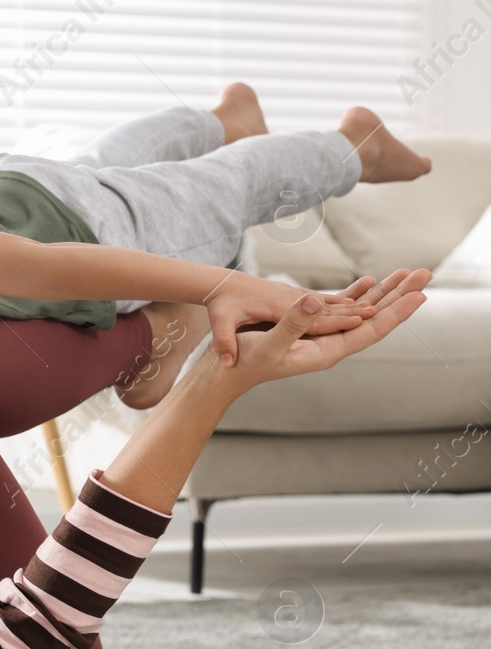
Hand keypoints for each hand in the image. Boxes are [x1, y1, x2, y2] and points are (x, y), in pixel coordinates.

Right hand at [197, 268, 430, 396]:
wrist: (222, 373)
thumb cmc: (242, 363)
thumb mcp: (267, 343)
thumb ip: (293, 324)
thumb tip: (316, 300)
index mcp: (326, 351)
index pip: (372, 331)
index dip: (397, 312)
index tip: (421, 294)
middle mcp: (329, 344)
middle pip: (374, 320)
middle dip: (400, 297)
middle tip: (426, 274)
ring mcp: (320, 336)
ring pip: (362, 313)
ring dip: (384, 293)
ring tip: (407, 274)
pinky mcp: (307, 328)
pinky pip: (341, 309)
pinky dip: (358, 294)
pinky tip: (368, 282)